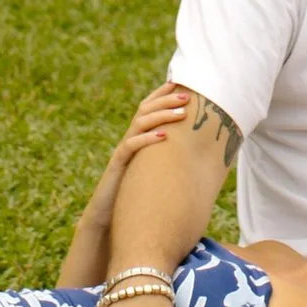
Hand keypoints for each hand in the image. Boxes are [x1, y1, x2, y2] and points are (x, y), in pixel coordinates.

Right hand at [62, 84, 195, 281]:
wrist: (107, 221)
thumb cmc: (134, 200)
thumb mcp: (153, 176)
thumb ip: (167, 163)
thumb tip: (199, 160)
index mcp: (137, 140)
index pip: (148, 110)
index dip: (161, 95)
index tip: (180, 84)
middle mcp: (129, 142)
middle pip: (144, 111)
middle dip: (165, 100)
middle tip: (186, 95)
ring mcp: (122, 153)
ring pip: (139, 125)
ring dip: (161, 115)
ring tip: (181, 112)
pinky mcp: (117, 166)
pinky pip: (129, 147)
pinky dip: (146, 139)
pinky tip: (163, 136)